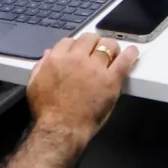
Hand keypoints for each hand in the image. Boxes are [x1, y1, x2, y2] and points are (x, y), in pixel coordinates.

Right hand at [25, 32, 135, 149]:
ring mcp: (95, 68)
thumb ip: (41, 66)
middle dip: (93, 44)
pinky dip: (130, 54)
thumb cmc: (47, 111)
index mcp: (56, 59)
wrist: (61, 129)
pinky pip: (124, 60)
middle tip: (97, 52)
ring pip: (108, 45)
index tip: (80, 52)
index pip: (69, 40)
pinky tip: (132, 53)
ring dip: (110, 48)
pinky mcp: (111, 79)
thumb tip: (49, 53)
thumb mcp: (35, 84)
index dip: (76, 46)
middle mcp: (76, 59)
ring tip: (113, 53)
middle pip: (90, 38)